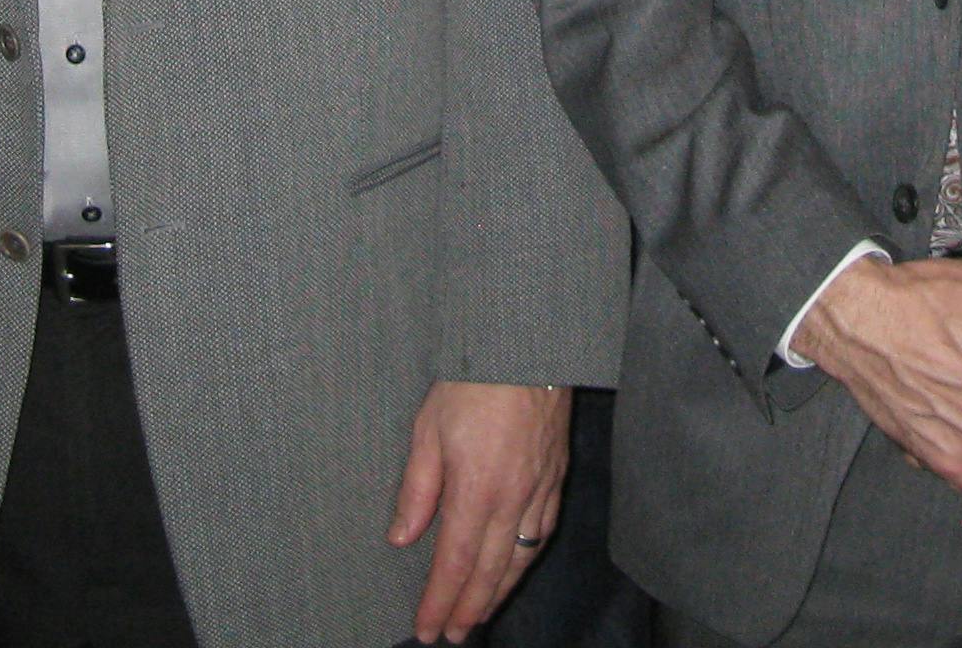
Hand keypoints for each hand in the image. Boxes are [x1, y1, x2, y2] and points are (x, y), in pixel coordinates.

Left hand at [388, 380, 570, 643]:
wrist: (528, 342)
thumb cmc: (474, 380)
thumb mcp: (428, 428)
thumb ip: (417, 488)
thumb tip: (403, 537)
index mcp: (477, 488)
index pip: (456, 562)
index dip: (441, 601)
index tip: (427, 628)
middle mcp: (514, 497)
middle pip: (492, 570)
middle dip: (470, 608)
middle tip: (453, 635)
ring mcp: (541, 487)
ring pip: (522, 556)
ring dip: (500, 590)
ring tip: (481, 612)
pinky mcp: (558, 473)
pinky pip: (545, 528)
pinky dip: (529, 556)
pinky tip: (518, 564)